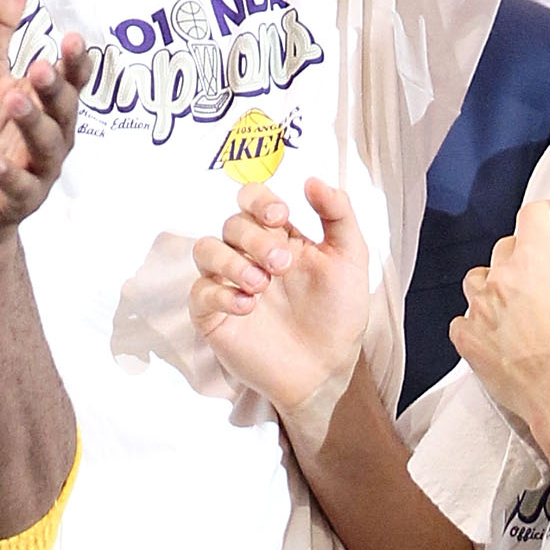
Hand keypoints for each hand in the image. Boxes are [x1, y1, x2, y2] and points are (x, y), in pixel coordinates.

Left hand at [0, 0, 89, 254]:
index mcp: (46, 103)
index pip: (70, 79)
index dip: (75, 61)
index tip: (73, 38)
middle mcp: (51, 136)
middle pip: (64, 111)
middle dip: (56, 89)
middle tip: (42, 67)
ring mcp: (36, 171)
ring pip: (46, 148)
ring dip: (33, 124)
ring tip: (15, 101)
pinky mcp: (14, 202)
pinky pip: (17, 191)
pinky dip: (6, 176)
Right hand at [188, 180, 369, 429]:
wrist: (328, 370)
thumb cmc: (339, 314)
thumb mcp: (350, 258)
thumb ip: (338, 213)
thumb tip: (312, 179)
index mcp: (278, 235)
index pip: (251, 198)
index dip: (259, 199)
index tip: (280, 216)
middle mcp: (248, 254)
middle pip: (232, 224)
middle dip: (255, 239)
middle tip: (282, 265)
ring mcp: (229, 284)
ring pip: (206, 249)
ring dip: (231, 261)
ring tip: (260, 284)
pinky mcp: (214, 316)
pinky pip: (199, 293)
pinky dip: (220, 293)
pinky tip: (247, 306)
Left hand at [451, 200, 549, 436]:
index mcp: (533, 256)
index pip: (532, 215)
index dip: (546, 215)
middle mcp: (500, 276)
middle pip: (505, 248)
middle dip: (522, 256)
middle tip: (542, 278)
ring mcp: (480, 308)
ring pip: (478, 280)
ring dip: (493, 286)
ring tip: (515, 306)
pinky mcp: (468, 340)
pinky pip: (463, 320)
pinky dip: (476, 323)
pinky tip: (495, 334)